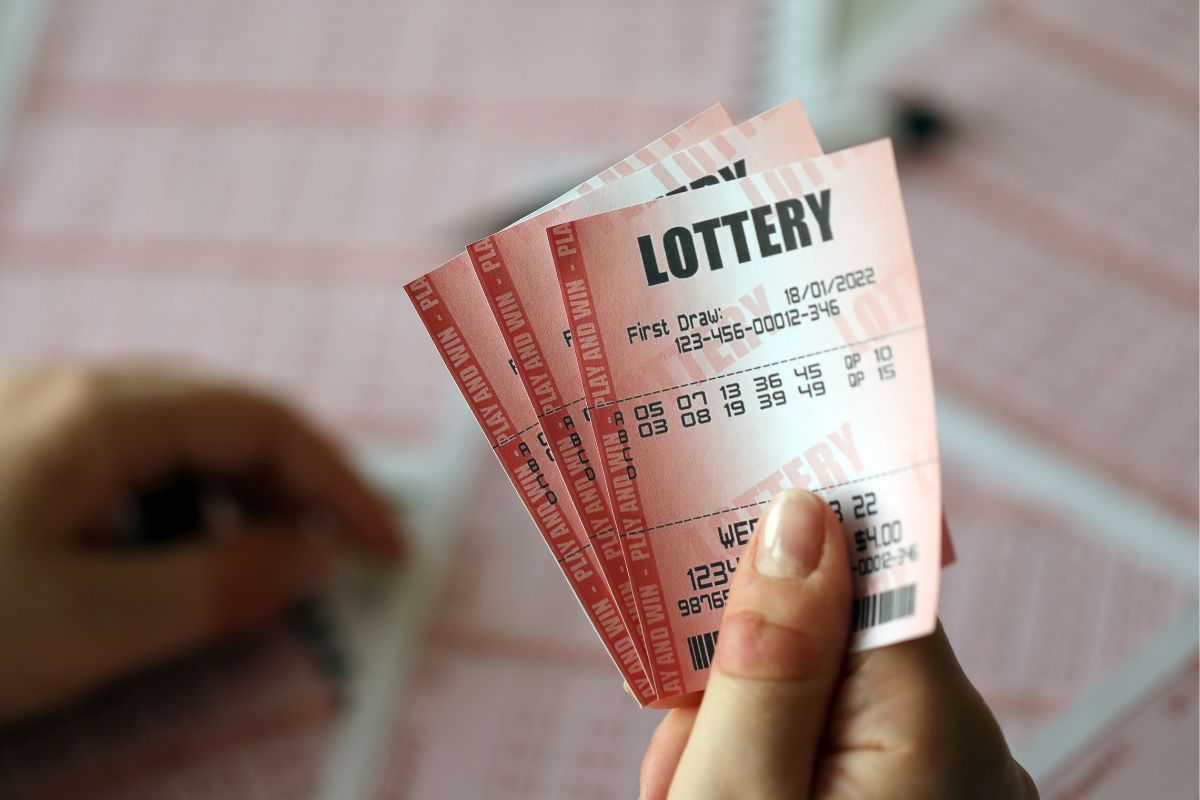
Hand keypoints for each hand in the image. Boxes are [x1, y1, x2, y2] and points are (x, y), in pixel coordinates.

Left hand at [0, 367, 402, 724]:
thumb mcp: (89, 624)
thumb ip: (219, 585)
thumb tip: (315, 556)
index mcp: (99, 412)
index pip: (264, 425)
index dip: (339, 487)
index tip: (387, 549)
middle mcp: (69, 391)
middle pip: (221, 424)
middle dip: (289, 492)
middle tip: (336, 560)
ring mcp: (30, 417)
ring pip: (170, 444)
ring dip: (227, 502)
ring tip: (247, 569)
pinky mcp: (9, 456)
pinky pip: (120, 467)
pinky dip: (168, 511)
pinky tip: (156, 562)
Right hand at [639, 489, 1036, 798]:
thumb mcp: (737, 789)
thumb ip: (767, 657)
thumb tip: (797, 519)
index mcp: (936, 727)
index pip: (865, 573)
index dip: (781, 544)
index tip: (709, 523)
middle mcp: (961, 749)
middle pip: (828, 636)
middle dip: (739, 670)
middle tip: (679, 741)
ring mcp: (940, 785)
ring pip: (816, 692)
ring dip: (739, 726)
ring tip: (690, 791)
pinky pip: (828, 743)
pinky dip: (767, 760)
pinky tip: (727, 793)